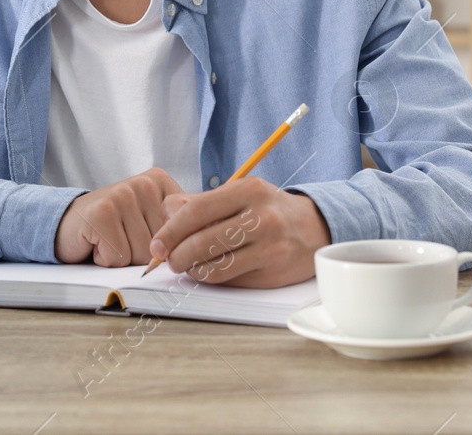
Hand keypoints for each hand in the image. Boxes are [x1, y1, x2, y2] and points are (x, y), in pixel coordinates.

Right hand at [55, 167, 184, 265]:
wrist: (67, 223)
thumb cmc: (112, 227)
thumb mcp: (148, 221)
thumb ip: (174, 228)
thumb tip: (193, 247)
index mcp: (159, 181)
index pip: (184, 229)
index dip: (164, 245)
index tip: (144, 234)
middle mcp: (143, 183)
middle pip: (163, 245)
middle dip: (140, 254)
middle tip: (121, 237)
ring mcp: (121, 195)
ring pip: (141, 254)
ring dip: (122, 258)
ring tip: (109, 239)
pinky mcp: (101, 213)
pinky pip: (118, 257)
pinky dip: (105, 259)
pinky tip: (96, 243)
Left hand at [148, 177, 331, 287]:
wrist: (314, 228)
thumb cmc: (266, 209)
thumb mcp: (238, 194)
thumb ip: (199, 202)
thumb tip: (164, 218)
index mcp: (248, 191)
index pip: (195, 211)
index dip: (169, 231)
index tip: (156, 244)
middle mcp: (262, 218)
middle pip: (201, 242)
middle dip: (176, 256)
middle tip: (169, 260)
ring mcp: (270, 248)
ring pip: (214, 267)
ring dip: (192, 270)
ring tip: (189, 265)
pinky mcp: (273, 274)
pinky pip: (230, 281)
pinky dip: (212, 278)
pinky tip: (211, 270)